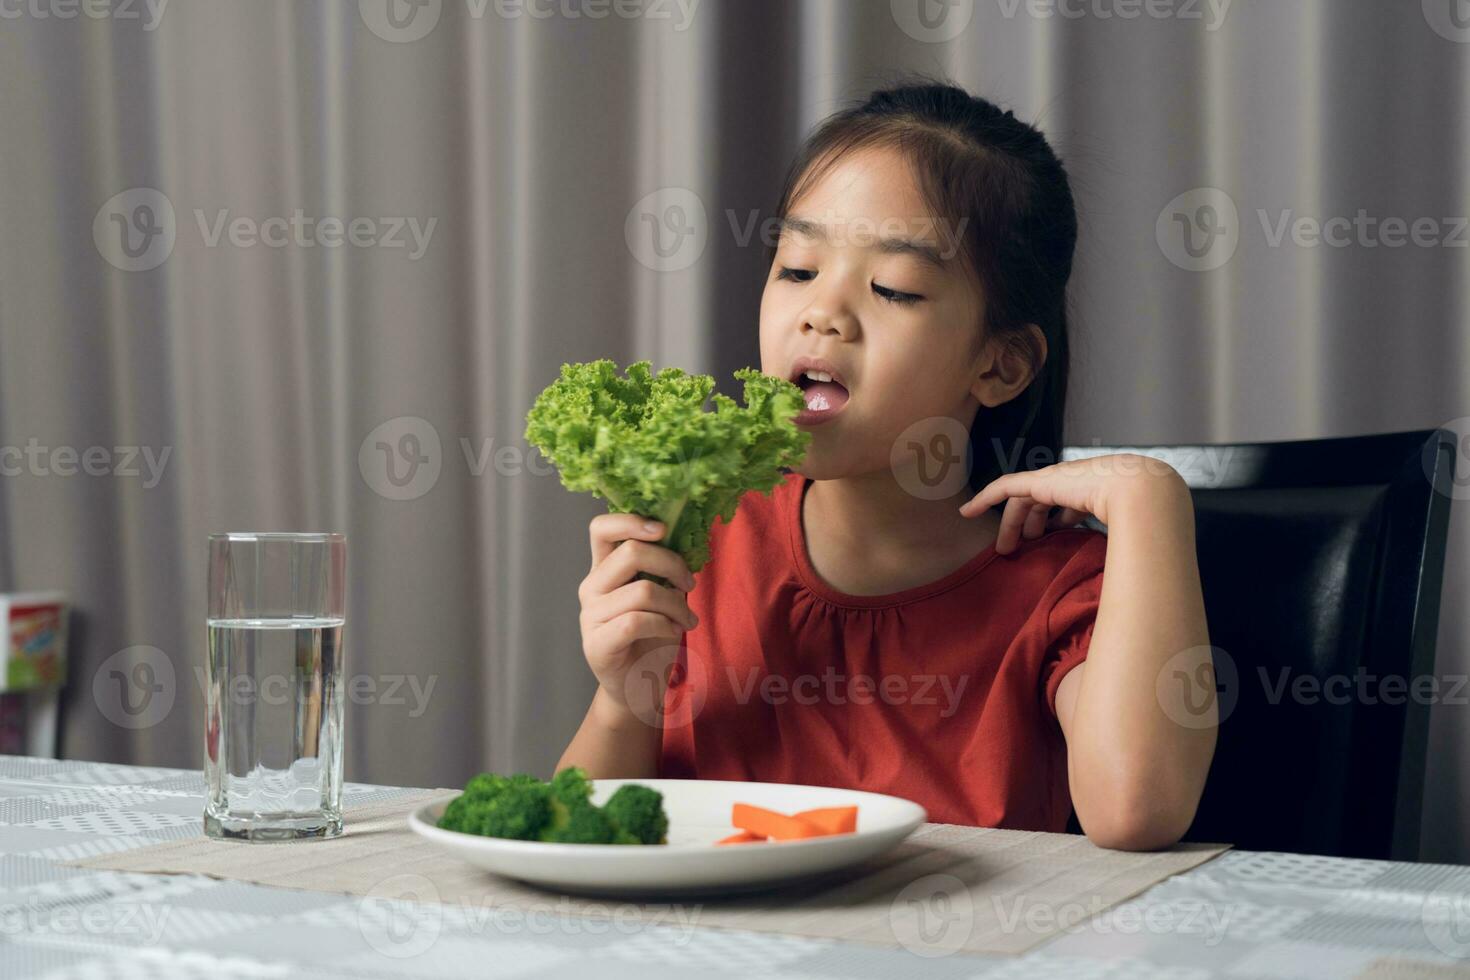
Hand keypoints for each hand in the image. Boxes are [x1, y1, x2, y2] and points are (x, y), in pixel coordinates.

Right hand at [578, 513, 698, 710]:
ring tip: (688, 618)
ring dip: (677, 604)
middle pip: (631, 553)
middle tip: (690, 583)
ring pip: (643, 590)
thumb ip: (660, 567)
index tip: (663, 529)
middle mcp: (591, 588)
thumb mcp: (660, 595)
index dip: (631, 520)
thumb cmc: (652, 637)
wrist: (639, 687)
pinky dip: (665, 623)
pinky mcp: (597, 644)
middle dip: (672, 564)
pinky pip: (637, 621)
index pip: (601, 528)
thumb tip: (685, 536)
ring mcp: (591, 617)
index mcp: (604, 570)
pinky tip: (675, 631)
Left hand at [958, 453, 1187, 553]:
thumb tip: (1120, 576)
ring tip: (1004, 547)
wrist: (1140, 492)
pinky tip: (967, 511)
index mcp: (1090, 491)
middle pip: (1038, 503)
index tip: (1039, 538)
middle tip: (1014, 550)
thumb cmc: (1141, 516)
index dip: (1049, 519)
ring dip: (1010, 522)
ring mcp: (1056, 478)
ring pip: (1022, 499)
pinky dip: (986, 498)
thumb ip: (1117, 546)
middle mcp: (1070, 481)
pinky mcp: (1041, 480)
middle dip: (1025, 525)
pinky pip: (1005, 487)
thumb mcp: (1125, 535)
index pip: (1062, 505)